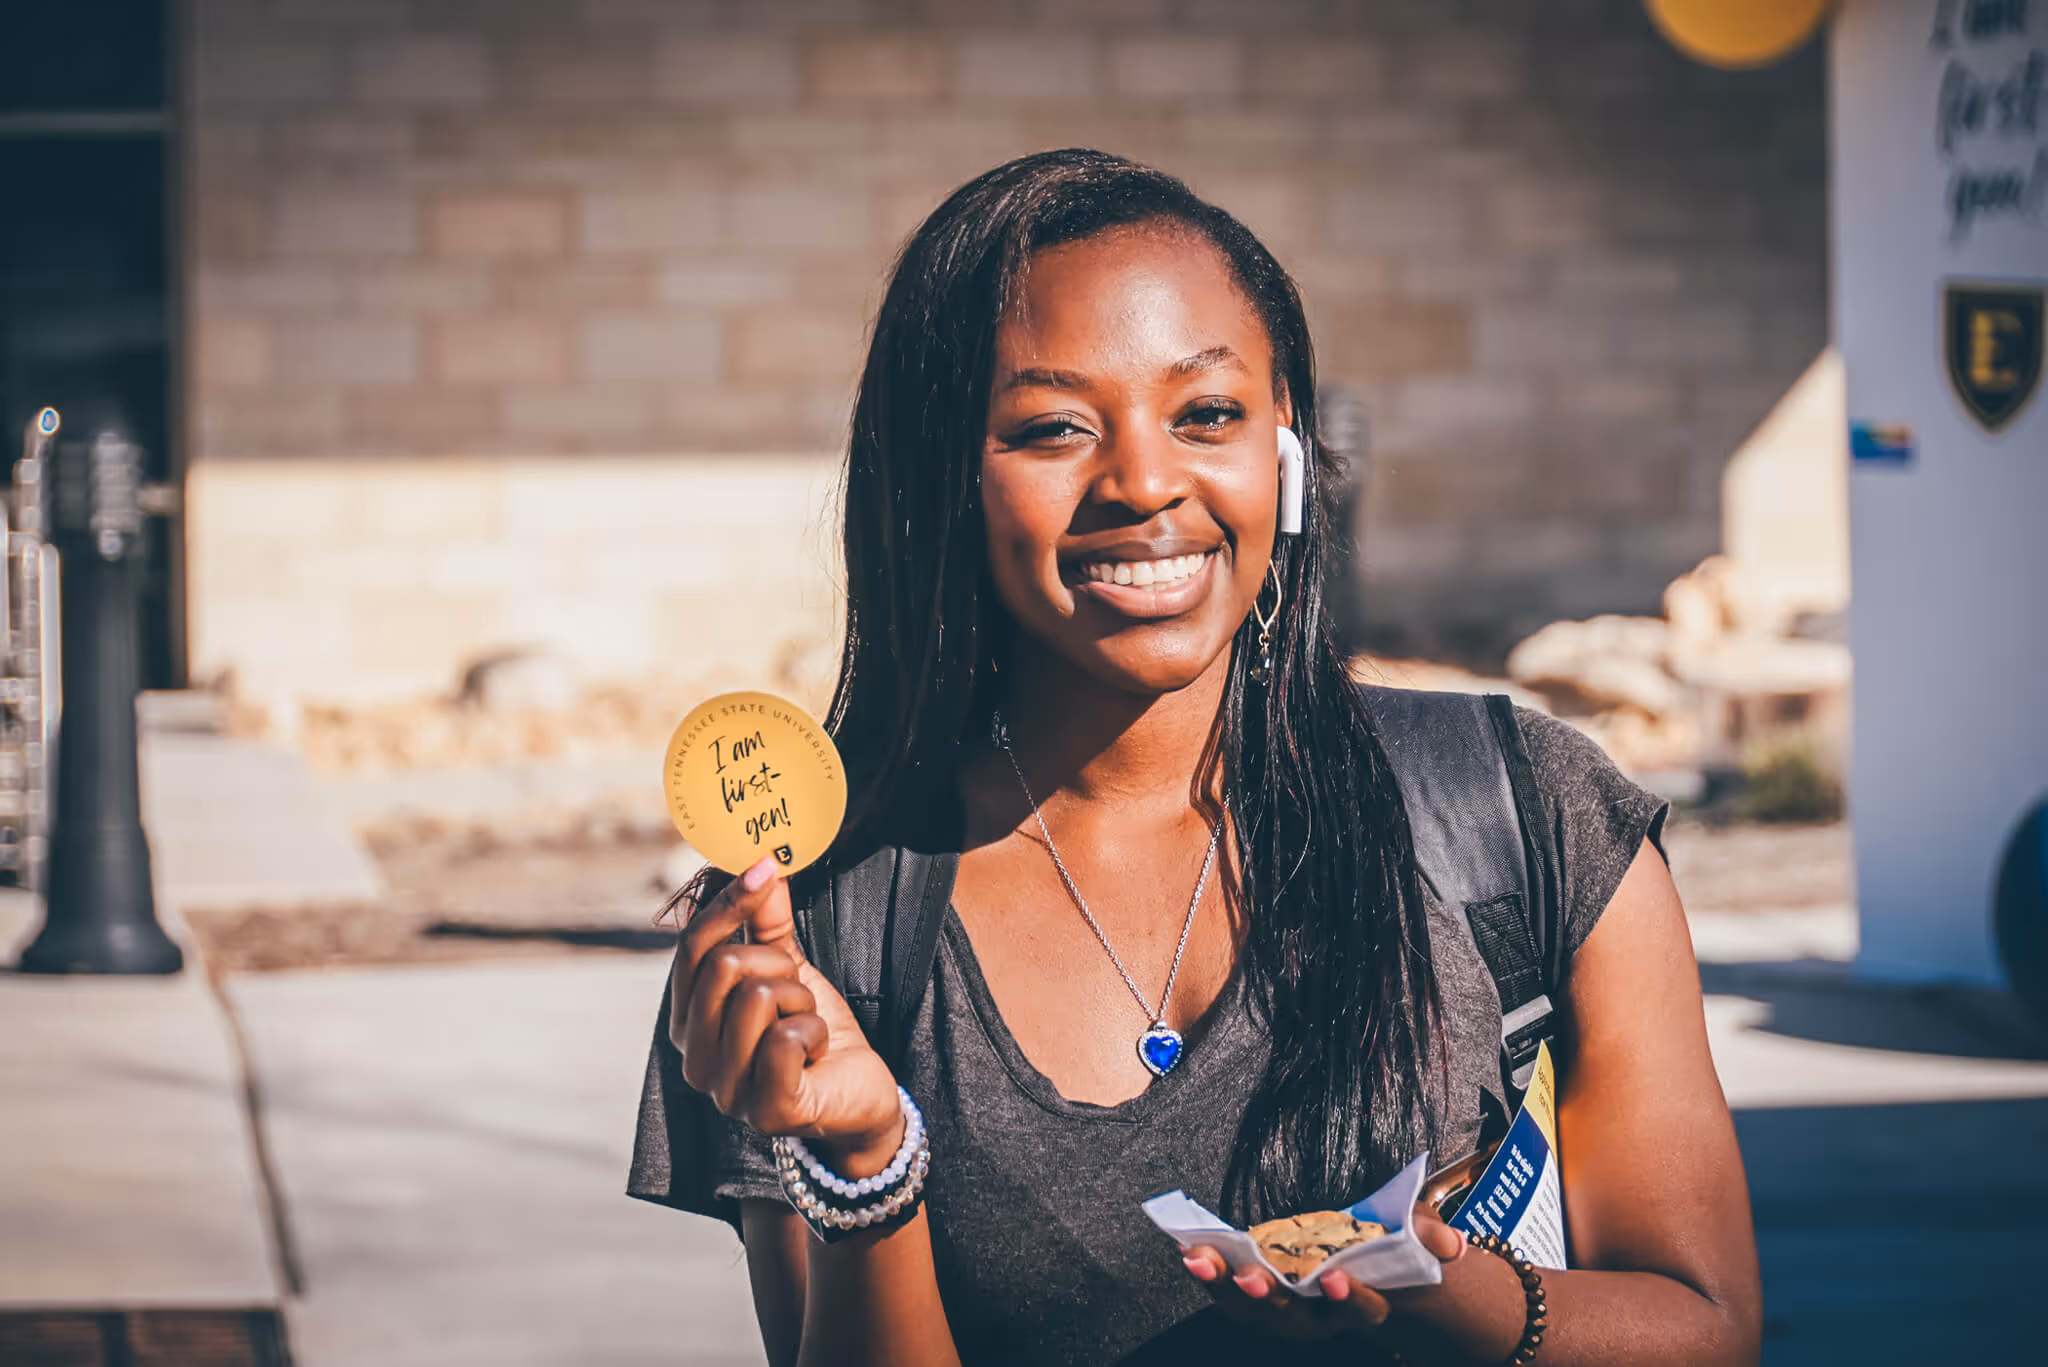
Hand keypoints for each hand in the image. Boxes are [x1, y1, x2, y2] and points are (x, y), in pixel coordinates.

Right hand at [670, 855, 903, 1171]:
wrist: (860, 1093)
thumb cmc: (815, 1034)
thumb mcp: (789, 970)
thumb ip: (767, 923)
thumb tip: (760, 864)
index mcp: (689, 1024)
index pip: (692, 950)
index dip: (729, 903)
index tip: (765, 868)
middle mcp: (694, 1061)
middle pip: (724, 966)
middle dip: (778, 964)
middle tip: (799, 993)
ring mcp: (726, 1092)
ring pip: (758, 996)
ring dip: (802, 1002)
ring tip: (807, 1029)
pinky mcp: (766, 1111)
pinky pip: (786, 1038)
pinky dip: (815, 1032)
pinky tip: (816, 1054)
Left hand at [1178, 1203, 1467, 1346]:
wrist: (1385, 1277)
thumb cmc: (1401, 1252)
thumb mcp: (1424, 1239)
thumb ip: (1431, 1237)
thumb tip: (1447, 1244)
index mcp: (1368, 1304)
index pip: (1361, 1311)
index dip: (1351, 1300)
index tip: (1338, 1279)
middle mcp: (1326, 1317)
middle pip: (1295, 1321)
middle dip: (1268, 1301)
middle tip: (1247, 1277)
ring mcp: (1292, 1310)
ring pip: (1256, 1314)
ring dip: (1225, 1290)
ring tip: (1199, 1261)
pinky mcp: (1265, 1294)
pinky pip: (1235, 1294)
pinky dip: (1213, 1276)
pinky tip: (1191, 1252)